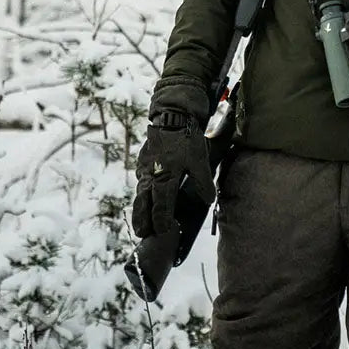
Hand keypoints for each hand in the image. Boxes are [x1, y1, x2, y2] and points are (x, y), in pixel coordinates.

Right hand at [132, 120, 215, 236]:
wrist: (171, 115)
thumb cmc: (187, 139)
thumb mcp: (200, 160)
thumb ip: (203, 182)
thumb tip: (208, 201)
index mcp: (165, 177)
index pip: (161, 206)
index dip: (161, 220)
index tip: (162, 231)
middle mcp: (150, 175)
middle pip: (143, 203)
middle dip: (142, 219)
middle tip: (141, 233)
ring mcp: (144, 168)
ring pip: (140, 192)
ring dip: (140, 208)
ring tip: (141, 221)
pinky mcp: (142, 161)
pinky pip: (141, 180)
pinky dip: (142, 192)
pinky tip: (144, 197)